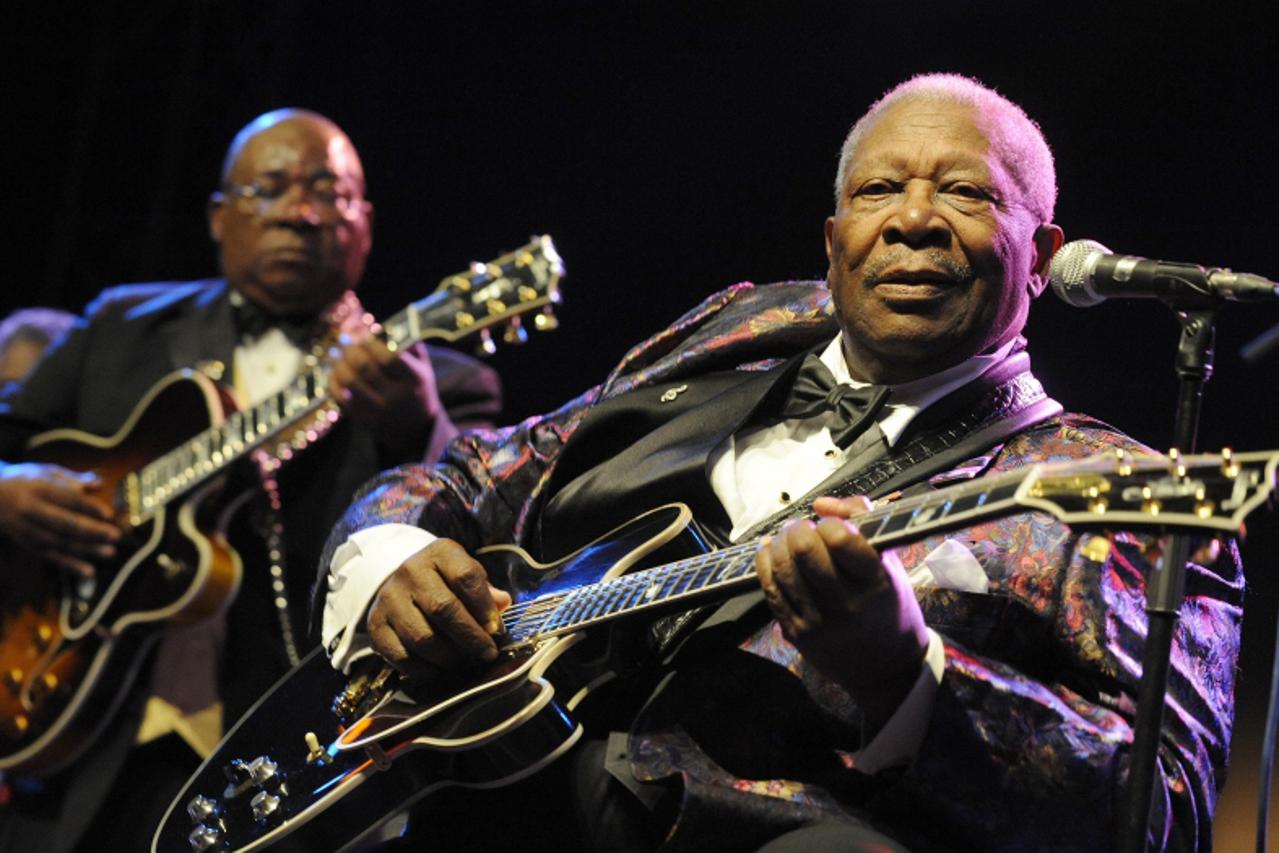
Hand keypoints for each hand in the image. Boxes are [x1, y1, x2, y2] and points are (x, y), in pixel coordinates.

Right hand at [0, 462, 122, 576]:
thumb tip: (98, 483)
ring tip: (109, 552)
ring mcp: (27, 530)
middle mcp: (30, 510)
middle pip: (62, 523)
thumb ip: (72, 479)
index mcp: (38, 489)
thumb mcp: (45, 472)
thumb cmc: (24, 482)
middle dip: (90, 531)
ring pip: (57, 542)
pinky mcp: (27, 545)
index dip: (88, 507)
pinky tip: (88, 571)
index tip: (109, 514)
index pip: (66, 499)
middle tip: (115, 535)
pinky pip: (49, 556)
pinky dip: (69, 565)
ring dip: (84, 550)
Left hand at [328, 338, 450, 460]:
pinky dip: (333, 382)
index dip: (371, 340)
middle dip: (351, 348)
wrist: (417, 431)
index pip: (388, 356)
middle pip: (365, 367)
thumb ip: (409, 345)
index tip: (362, 331)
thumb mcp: (424, 368)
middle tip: (344, 339)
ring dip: (338, 363)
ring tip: (335, 353)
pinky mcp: (363, 419)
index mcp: (413, 379)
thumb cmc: (418, 390)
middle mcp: (395, 396)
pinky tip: (333, 372)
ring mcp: (377, 409)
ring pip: (350, 382)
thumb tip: (383, 324)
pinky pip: (340, 398)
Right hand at [366, 538, 511, 677]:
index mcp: (440, 554)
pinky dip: (425, 669)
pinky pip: (402, 656)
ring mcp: (390, 599)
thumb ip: (484, 590)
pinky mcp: (376, 625)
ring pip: (422, 637)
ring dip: (449, 656)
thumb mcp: (465, 575)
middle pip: (443, 609)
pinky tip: (440, 669)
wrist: (399, 582)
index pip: (465, 576)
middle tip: (487, 654)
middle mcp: (411, 572)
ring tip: (464, 661)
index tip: (496, 628)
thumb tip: (502, 603)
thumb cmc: (443, 581)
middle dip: (470, 637)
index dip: (484, 606)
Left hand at [754, 496, 927, 731]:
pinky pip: (770, 590)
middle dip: (798, 529)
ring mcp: (817, 620)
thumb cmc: (889, 606)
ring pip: (782, 567)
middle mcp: (845, 603)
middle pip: (804, 550)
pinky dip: (765, 563)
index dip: (830, 523)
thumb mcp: (890, 563)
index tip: (831, 526)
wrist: (884, 669)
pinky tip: (769, 551)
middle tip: (802, 528)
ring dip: (779, 543)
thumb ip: (862, 522)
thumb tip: (821, 504)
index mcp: (874, 582)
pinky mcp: (795, 632)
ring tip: (787, 538)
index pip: (839, 538)